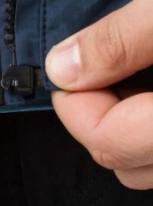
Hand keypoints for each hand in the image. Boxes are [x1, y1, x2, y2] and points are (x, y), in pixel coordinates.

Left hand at [45, 0, 152, 189]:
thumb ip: (120, 41)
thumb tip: (61, 68)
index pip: (112, 142)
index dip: (76, 109)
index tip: (64, 77)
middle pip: (125, 163)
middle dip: (96, 122)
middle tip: (95, 77)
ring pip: (146, 165)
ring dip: (122, 130)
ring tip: (125, 84)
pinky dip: (144, 131)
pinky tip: (146, 95)